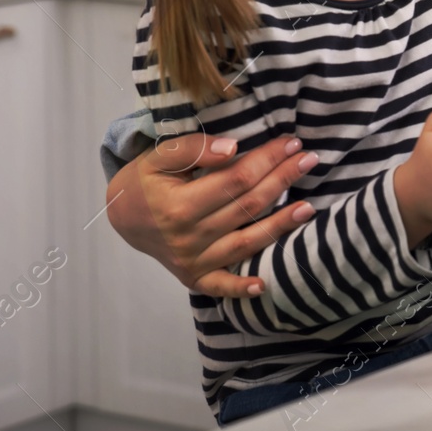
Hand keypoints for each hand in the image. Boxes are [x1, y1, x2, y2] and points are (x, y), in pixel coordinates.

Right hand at [105, 133, 320, 297]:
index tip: (291, 142)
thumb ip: (193, 148)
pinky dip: (240, 288)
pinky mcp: (194, 277)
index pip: (236, 179)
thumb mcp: (158, 156)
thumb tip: (233, 148)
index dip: (267, 159)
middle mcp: (187, 237)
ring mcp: (192, 260)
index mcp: (178, 205)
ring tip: (309, 208)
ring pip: (245, 243)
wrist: (121, 217)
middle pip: (246, 207)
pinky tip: (264, 285)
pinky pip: (220, 286)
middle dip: (282, 180)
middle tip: (310, 159)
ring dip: (280, 226)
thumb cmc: (145, 181)